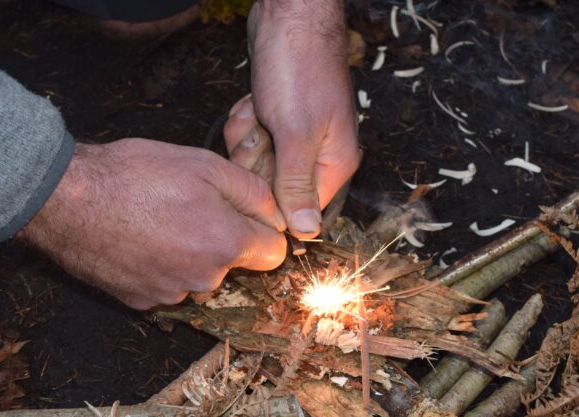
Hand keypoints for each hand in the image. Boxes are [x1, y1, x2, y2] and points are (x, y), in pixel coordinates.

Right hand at [16, 139, 286, 309]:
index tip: (244, 214)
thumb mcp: (203, 163)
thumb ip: (252, 191)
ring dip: (188, 254)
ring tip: (157, 220)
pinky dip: (158, 267)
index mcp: (226, 243)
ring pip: (198, 276)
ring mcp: (171, 295)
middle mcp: (204, 279)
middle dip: (221, 239)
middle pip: (232, 264)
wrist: (67, 200)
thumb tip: (278, 213)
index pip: (274, 253)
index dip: (262, 229)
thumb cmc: (133, 176)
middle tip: (188, 206)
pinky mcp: (141, 302)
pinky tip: (138, 239)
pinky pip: (165, 285)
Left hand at [246, 0, 360, 238]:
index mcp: (333, 164)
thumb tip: (305, 233)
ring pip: (253, 161)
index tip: (265, 166)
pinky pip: (248, 138)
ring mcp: (293, 136)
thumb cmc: (301, 68)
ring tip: (262, 108)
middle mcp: (316, 155)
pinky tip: (255, 100)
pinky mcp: (274, 120)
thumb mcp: (297, 133)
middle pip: (269, 187)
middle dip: (256, 158)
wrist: (288, 17)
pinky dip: (245, 119)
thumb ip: (298, 185)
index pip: (297, 210)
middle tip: (266, 128)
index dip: (271, 196)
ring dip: (248, 135)